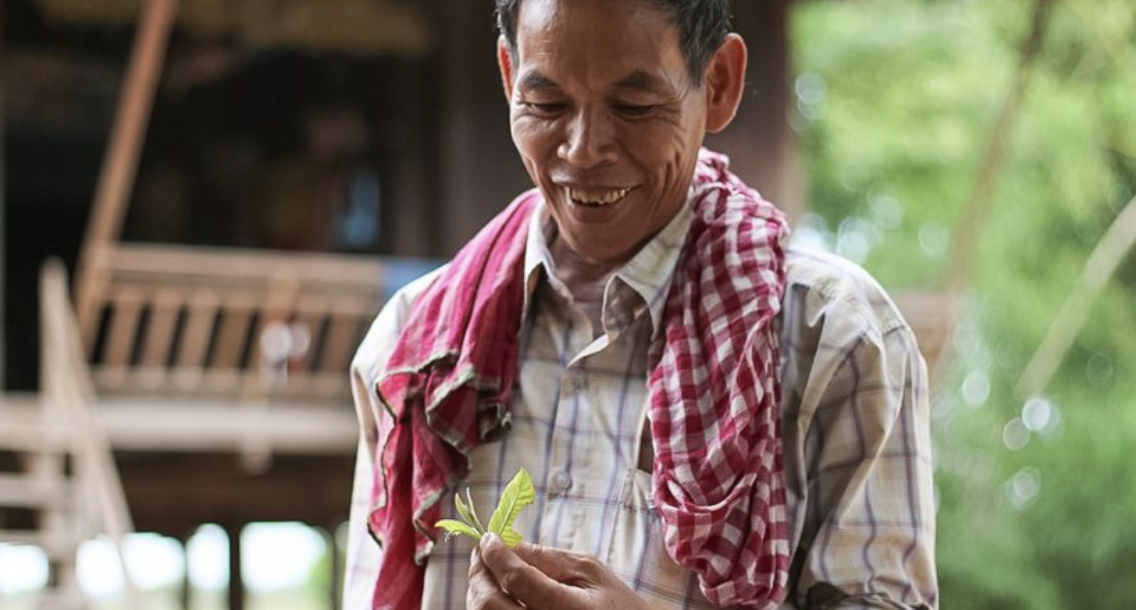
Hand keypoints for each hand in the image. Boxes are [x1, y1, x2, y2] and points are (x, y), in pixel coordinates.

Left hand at [468, 533, 648, 609]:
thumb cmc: (619, 607)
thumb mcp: (592, 573)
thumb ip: (550, 558)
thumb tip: (510, 544)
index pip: (516, 579)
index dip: (495, 554)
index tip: (487, 538)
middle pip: (489, 604)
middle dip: (478, 573)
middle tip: (481, 552)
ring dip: (477, 592)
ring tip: (486, 571)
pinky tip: (496, 596)